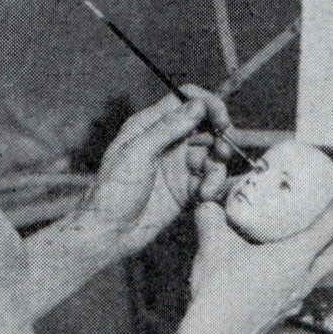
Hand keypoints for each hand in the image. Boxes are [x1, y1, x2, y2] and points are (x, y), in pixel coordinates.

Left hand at [80, 88, 231, 248]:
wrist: (109, 233)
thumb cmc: (113, 191)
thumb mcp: (137, 153)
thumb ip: (167, 128)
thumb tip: (197, 106)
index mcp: (150, 125)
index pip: (186, 100)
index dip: (208, 105)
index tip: (222, 120)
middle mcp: (167, 141)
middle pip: (205, 126)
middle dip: (220, 137)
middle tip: (223, 152)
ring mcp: (177, 165)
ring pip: (211, 154)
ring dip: (216, 168)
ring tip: (208, 187)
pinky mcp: (185, 188)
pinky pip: (209, 179)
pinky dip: (212, 185)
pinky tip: (203, 196)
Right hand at [187, 166, 332, 333]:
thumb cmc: (217, 296)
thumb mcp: (212, 246)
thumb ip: (212, 218)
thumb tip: (210, 204)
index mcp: (297, 257)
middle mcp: (305, 278)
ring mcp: (297, 296)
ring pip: (328, 265)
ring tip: (325, 229)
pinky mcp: (285, 308)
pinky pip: (307, 280)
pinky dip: (310, 263)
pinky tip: (290, 260)